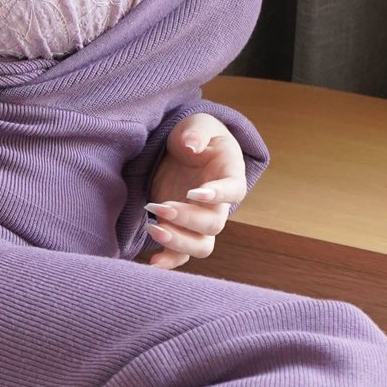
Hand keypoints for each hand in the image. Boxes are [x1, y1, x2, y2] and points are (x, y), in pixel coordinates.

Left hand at [141, 114, 247, 269]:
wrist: (186, 150)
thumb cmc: (196, 135)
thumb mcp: (198, 124)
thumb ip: (196, 133)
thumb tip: (190, 147)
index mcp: (230, 175)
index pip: (233, 190)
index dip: (218, 195)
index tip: (195, 192)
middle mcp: (219, 205)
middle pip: (214, 224)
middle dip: (188, 219)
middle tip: (161, 206)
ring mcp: (200, 221)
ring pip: (200, 246)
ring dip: (178, 242)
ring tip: (153, 228)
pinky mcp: (181, 228)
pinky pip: (180, 254)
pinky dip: (168, 261)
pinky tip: (152, 263)